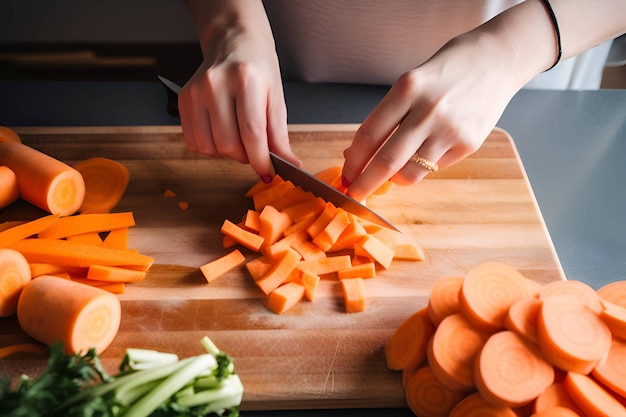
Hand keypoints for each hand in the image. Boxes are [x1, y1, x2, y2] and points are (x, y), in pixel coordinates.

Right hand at [178, 4, 300, 182]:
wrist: (233, 40)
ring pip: (209, 148)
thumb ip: (280, 135)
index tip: (269, 173)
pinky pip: (194, 142)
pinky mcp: (183, 99)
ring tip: (239, 139)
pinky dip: (211, 147)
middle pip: (229, 145)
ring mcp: (195, 91)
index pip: (252, 133)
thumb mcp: (277, 98)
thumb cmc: (259, 69)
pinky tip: (222, 133)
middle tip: (255, 150)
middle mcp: (215, 84)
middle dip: (246, 157)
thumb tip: (290, 165)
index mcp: (245, 80)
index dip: (260, 160)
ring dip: (228, 154)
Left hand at [341, 33, 523, 201]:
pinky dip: (421, 167)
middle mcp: (428, 111)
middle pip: (385, 161)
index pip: (369, 135)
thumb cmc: (446, 71)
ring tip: (391, 172)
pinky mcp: (468, 144)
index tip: (344, 176)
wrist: (496, 61)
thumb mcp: (410, 83)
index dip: (352, 162)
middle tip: (354, 194)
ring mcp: (450, 130)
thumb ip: (386, 117)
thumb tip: (355, 153)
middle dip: (364, 184)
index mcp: (407, 89)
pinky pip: (433, 168)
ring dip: (393, 179)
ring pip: (409, 173)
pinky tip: (425, 151)